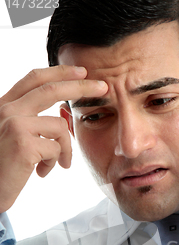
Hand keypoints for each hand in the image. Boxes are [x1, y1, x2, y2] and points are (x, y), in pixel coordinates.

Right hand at [0, 66, 107, 212]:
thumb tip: (64, 117)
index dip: (60, 72)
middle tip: (103, 87)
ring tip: (55, 164)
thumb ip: (32, 124)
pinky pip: (57, 148)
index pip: (34, 79)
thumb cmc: (2, 168)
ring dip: (64, 149)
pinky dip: (54, 163)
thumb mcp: (14, 138)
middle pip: (51, 90)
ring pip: (60, 126)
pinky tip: (40, 172)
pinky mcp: (24, 143)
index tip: (81, 71)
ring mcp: (15, 124)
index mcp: (4, 105)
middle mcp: (6, 109)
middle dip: (81, 86)